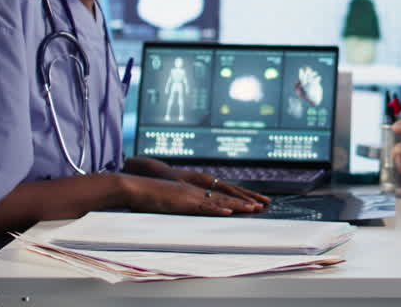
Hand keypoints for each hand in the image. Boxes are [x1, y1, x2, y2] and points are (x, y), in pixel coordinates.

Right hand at [122, 174, 263, 215]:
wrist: (136, 187)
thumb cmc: (150, 196)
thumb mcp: (171, 202)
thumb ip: (182, 205)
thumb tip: (190, 211)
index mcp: (195, 191)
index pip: (221, 195)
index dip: (238, 200)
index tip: (253, 203)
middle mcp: (197, 191)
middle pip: (226, 196)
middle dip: (245, 201)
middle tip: (263, 205)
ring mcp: (192, 196)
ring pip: (219, 201)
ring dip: (237, 206)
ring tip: (254, 209)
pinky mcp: (184, 202)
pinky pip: (204, 207)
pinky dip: (217, 210)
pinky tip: (228, 212)